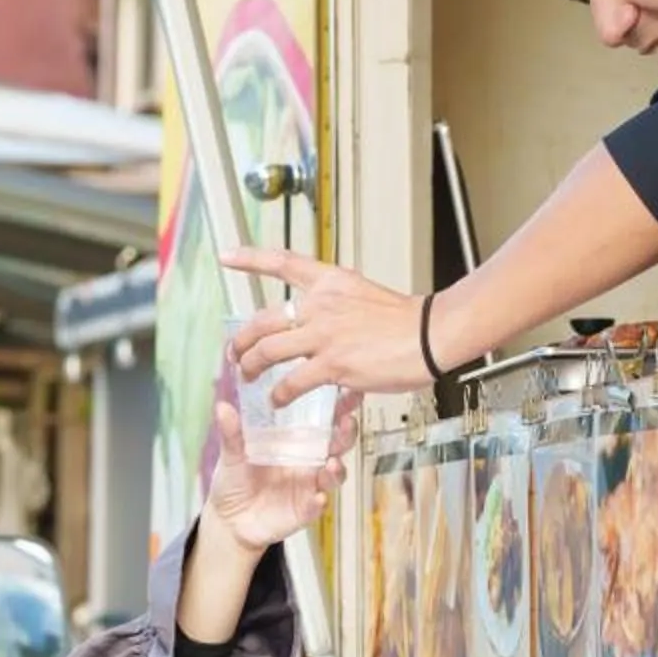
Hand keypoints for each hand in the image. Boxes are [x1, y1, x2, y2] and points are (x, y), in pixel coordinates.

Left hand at [204, 397, 356, 554]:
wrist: (228, 520)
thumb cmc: (234, 482)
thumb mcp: (232, 455)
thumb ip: (232, 433)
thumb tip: (222, 407)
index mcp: (295, 443)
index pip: (322, 422)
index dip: (337, 409)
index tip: (345, 394)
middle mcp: (308, 463)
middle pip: (337, 446)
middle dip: (346, 435)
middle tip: (347, 422)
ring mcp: (309, 487)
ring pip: (334, 476)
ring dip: (337, 470)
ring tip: (332, 464)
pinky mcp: (305, 511)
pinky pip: (317, 506)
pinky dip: (319, 502)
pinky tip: (318, 497)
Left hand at [223, 245, 435, 400]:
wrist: (430, 334)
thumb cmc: (406, 321)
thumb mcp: (364, 296)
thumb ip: (337, 307)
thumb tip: (324, 327)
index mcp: (330, 281)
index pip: (282, 263)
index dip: (250, 259)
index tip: (227, 256)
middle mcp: (320, 304)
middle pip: (262, 319)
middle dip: (240, 339)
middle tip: (234, 352)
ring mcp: (324, 335)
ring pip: (267, 351)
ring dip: (251, 367)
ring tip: (248, 377)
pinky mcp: (332, 364)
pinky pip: (291, 382)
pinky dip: (279, 394)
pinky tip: (277, 400)